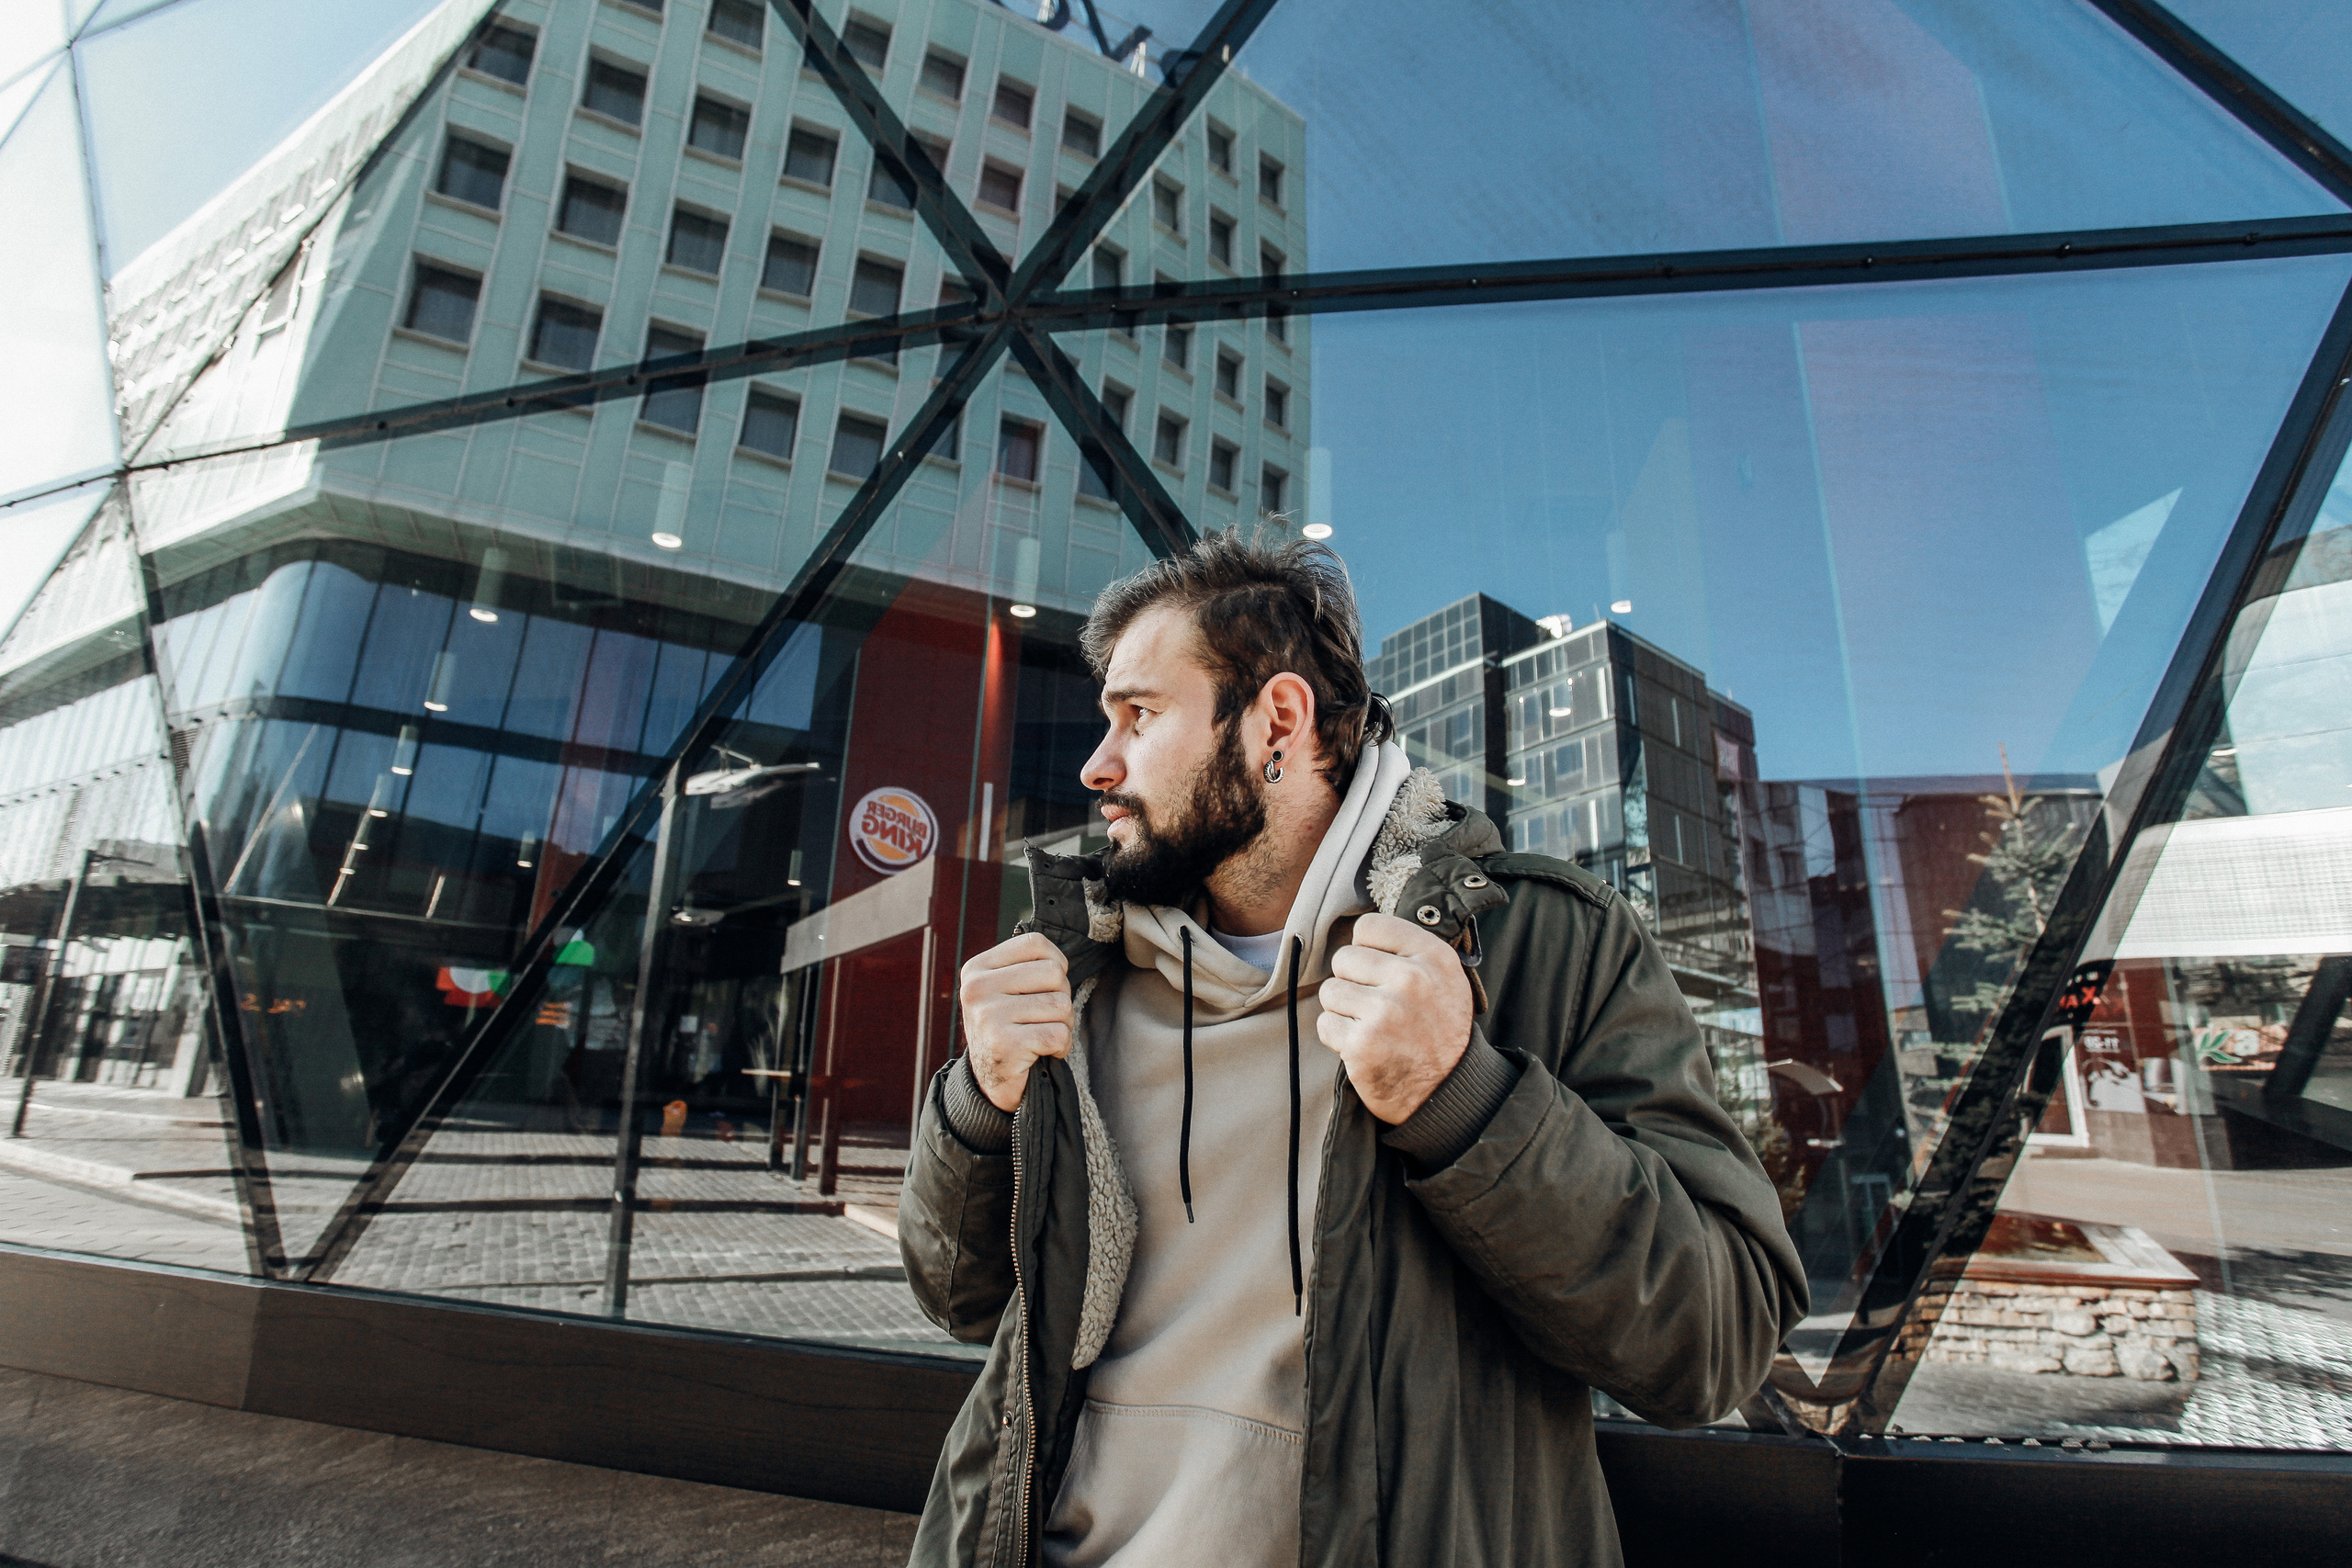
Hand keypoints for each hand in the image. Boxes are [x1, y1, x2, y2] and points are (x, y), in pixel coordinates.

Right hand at [959, 932, 1072, 1112]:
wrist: (989, 1083)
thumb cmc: (1007, 1028)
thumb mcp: (1005, 989)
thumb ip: (1026, 966)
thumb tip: (1061, 957)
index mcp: (977, 969)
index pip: (1036, 944)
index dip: (1056, 963)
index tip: (1046, 987)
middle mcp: (977, 989)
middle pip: (1054, 973)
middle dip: (1061, 997)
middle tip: (1044, 1018)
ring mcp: (988, 1017)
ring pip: (1061, 1005)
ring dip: (1063, 1025)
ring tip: (1042, 1036)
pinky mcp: (1005, 1045)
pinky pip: (1059, 1034)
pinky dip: (1061, 1047)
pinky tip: (1044, 1052)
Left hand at [1316, 911, 1473, 1123]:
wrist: (1448, 1092)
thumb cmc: (1440, 1031)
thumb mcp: (1445, 979)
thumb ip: (1410, 951)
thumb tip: (1361, 930)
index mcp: (1432, 957)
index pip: (1369, 926)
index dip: (1365, 948)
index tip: (1377, 969)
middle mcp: (1410, 980)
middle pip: (1343, 958)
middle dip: (1352, 982)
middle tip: (1374, 1004)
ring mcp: (1384, 1013)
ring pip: (1329, 991)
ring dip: (1343, 1010)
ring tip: (1370, 1025)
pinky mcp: (1362, 1044)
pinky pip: (1325, 1024)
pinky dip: (1338, 1037)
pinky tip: (1363, 1045)